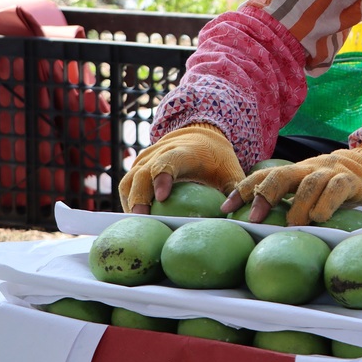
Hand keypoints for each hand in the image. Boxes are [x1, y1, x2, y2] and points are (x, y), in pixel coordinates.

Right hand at [119, 124, 244, 213]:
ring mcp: (147, 158)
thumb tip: (230, 215)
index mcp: (186, 151)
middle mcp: (161, 152)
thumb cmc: (218, 159)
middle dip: (140, 197)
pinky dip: (128, 202)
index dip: (163, 177)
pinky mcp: (138, 166)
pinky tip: (137, 220)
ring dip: (130, 203)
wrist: (200, 136)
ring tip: (138, 225)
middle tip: (143, 220)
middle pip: (143, 173)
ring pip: (129, 180)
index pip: (170, 160)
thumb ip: (235, 192)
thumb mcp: (232, 172)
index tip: (162, 197)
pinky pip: (126, 185)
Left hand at [221, 141, 361, 225]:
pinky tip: (320, 217)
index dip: (243, 190)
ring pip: (308, 183)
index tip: (225, 209)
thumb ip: (288, 200)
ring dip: (298, 205)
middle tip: (255, 218)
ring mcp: (329, 173)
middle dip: (264, 195)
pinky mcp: (350, 181)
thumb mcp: (308, 190)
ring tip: (293, 224)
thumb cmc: (332, 188)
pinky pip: (337, 188)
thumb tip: (256, 227)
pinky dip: (326, 202)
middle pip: (281, 175)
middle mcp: (308, 169)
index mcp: (294, 172)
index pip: (263, 176)